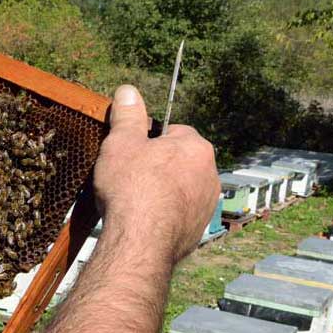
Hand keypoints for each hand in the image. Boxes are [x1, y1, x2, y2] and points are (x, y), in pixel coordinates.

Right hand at [92, 85, 217, 262]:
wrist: (141, 242)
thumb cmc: (132, 188)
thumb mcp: (121, 144)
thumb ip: (128, 116)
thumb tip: (128, 90)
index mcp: (196, 147)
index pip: (174, 132)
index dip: (149, 142)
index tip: (132, 154)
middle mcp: (210, 174)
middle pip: (180, 161)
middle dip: (159, 167)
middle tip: (132, 178)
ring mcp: (207, 204)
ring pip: (182, 188)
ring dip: (164, 191)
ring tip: (136, 202)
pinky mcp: (199, 229)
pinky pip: (181, 213)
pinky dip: (166, 215)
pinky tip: (145, 221)